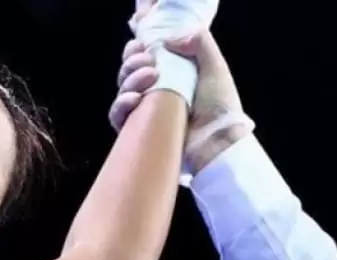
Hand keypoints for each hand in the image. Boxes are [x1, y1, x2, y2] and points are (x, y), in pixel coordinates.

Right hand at [110, 29, 253, 172]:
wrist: (216, 142)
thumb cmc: (219, 107)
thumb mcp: (215, 68)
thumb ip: (199, 43)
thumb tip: (168, 40)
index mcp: (170, 76)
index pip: (142, 58)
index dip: (137, 50)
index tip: (144, 46)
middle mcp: (154, 92)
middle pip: (128, 71)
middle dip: (133, 62)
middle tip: (149, 63)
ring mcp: (144, 112)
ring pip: (122, 90)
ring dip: (130, 79)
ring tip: (150, 78)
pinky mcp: (136, 131)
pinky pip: (117, 116)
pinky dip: (120, 105)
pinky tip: (134, 100)